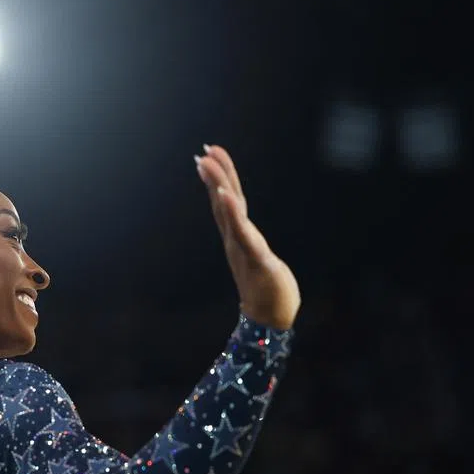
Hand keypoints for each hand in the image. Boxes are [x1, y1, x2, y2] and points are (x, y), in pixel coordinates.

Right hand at [196, 145, 299, 330]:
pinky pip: (242, 233)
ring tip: (207, 164)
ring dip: (219, 186)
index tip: (209, 155)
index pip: (227, 202)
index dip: (219, 178)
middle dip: (215, 175)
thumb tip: (245, 235)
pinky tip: (226, 196)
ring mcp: (243, 248)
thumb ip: (250, 245)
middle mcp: (236, 240)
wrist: (270, 321)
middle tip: (203, 152)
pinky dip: (232, 213)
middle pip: (224, 201)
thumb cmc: (269, 292)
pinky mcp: (256, 258)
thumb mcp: (260, 259)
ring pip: (230, 212)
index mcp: (238, 238)